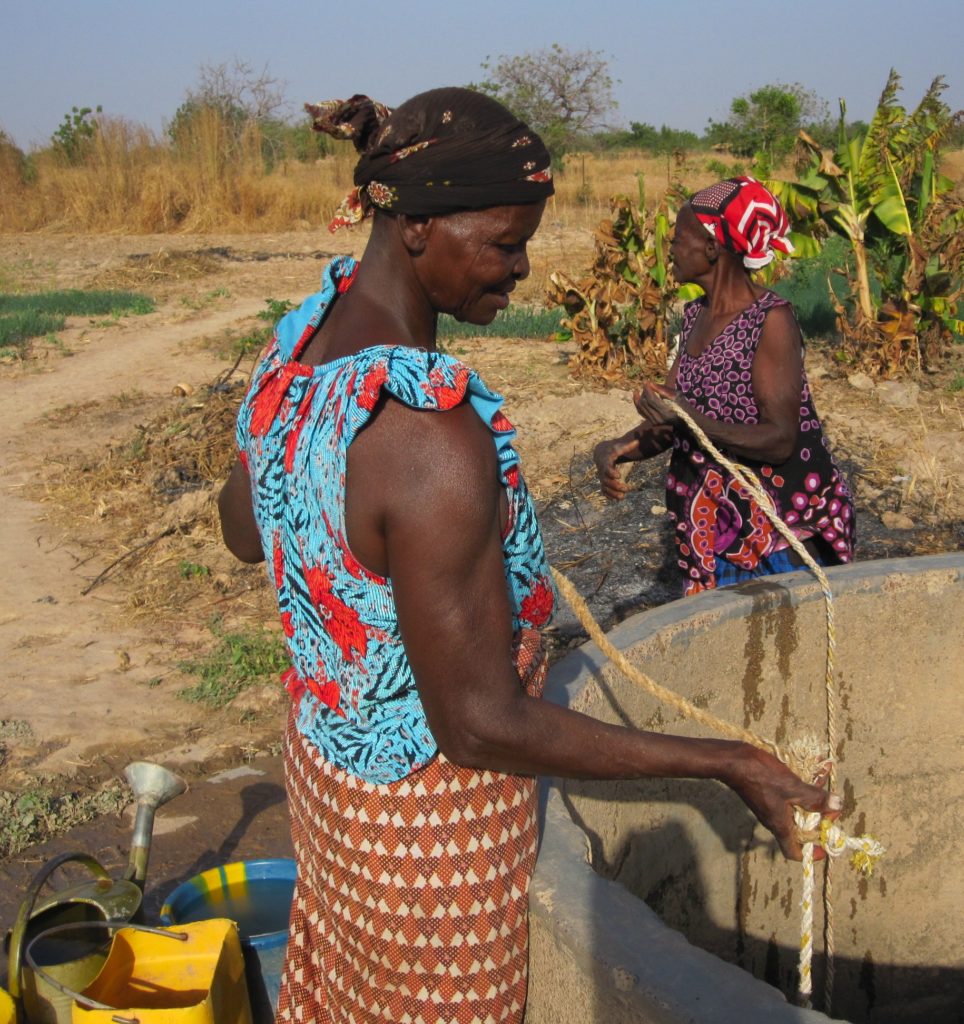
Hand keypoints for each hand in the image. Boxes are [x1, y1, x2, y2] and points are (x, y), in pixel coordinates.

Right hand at [593, 437, 636, 499]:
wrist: (601, 454)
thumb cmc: (612, 450)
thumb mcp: (619, 447)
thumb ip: (628, 446)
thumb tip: (637, 441)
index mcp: (605, 462)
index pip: (606, 469)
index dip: (611, 473)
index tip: (619, 476)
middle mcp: (602, 471)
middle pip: (606, 481)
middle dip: (615, 486)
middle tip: (627, 489)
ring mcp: (602, 477)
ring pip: (605, 487)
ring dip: (612, 493)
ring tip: (622, 497)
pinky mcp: (604, 482)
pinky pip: (604, 490)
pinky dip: (609, 496)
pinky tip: (617, 499)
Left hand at [634, 383, 680, 427]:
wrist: (684, 419)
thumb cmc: (682, 405)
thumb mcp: (676, 395)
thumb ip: (662, 389)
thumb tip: (649, 383)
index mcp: (666, 411)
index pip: (651, 399)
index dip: (647, 389)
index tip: (646, 381)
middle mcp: (659, 418)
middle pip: (645, 403)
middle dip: (644, 392)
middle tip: (646, 385)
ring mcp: (655, 422)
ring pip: (641, 407)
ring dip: (640, 397)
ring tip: (643, 390)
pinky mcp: (652, 423)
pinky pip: (641, 412)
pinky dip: (638, 404)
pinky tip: (637, 396)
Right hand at [724, 744, 841, 860]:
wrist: (733, 760)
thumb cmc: (760, 776)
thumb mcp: (792, 787)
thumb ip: (815, 798)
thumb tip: (838, 805)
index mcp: (781, 825)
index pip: (795, 852)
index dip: (813, 853)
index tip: (826, 842)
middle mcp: (776, 819)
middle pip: (802, 828)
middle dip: (820, 817)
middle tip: (832, 804)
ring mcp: (771, 805)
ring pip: (798, 807)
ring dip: (814, 795)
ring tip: (826, 778)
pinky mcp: (768, 792)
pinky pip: (791, 792)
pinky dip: (803, 782)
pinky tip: (814, 764)